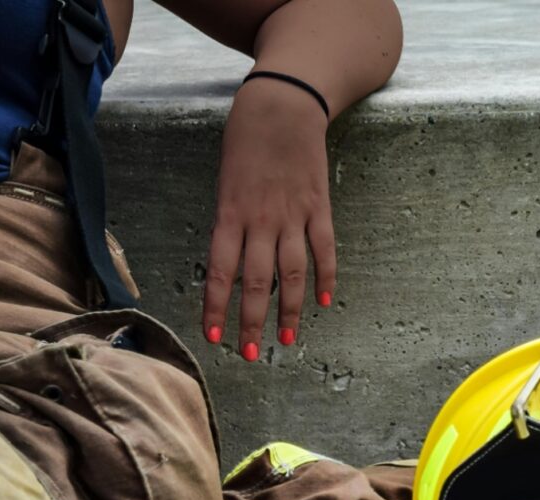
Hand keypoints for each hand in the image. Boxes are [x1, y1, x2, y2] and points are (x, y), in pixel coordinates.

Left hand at [203, 76, 334, 359]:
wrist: (283, 105)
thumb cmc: (245, 140)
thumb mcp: (225, 181)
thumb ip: (230, 222)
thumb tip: (231, 263)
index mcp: (230, 213)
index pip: (220, 271)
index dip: (216, 306)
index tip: (214, 337)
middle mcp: (261, 220)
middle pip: (257, 282)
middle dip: (252, 321)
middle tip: (250, 355)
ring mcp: (293, 215)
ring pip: (291, 273)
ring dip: (288, 311)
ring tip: (285, 340)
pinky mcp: (319, 208)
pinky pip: (324, 250)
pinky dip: (325, 277)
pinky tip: (323, 302)